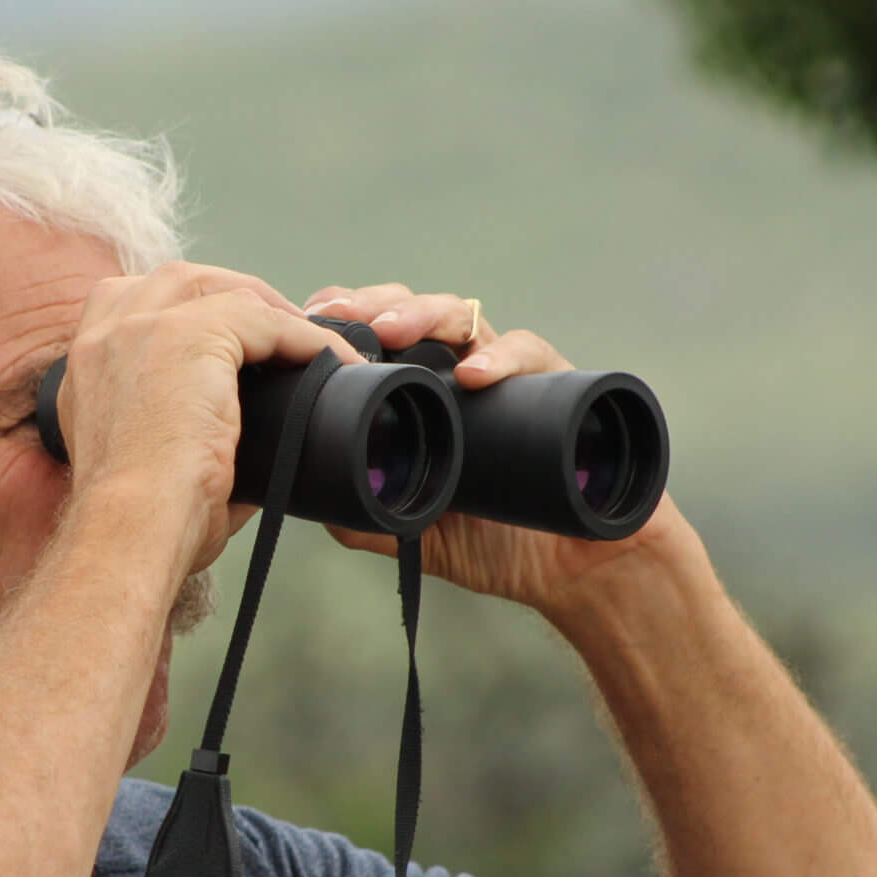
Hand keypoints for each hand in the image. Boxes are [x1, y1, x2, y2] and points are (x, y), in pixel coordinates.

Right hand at [58, 263, 367, 578]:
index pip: (135, 305)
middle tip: (277, 332)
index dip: (190, 314)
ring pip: (220, 287)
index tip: (231, 346)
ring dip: (268, 308)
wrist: (131, 531)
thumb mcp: (149, 466)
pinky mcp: (188, 335)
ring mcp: (142, 327)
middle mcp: (104, 333)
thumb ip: (187, 438)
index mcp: (86, 365)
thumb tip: (257, 452)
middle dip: (232, 296)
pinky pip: (264, 318)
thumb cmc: (141, 523)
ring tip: (305, 339)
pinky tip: (330, 362)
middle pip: (178, 281)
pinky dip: (304, 338)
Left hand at [305, 283, 695, 617]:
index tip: (305, 322)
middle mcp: (463, 372)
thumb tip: (311, 496)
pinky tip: (472, 375)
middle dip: (373, 304)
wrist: (571, 572)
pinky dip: (501, 358)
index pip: (378, 335)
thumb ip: (364, 513)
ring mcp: (511, 373)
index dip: (344, 319)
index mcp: (424, 391)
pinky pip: (531, 352)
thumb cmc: (498, 543)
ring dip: (424, 314)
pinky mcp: (559, 384)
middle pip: (413, 311)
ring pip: (465, 316)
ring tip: (391, 332)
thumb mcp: (414, 530)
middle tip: (336, 315)